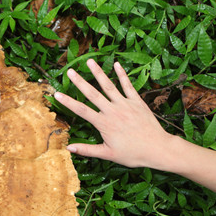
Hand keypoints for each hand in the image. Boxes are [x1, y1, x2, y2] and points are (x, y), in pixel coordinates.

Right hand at [54, 59, 174, 168]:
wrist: (157, 149)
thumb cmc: (132, 154)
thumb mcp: (108, 154)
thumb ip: (87, 150)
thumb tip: (68, 148)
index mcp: (104, 124)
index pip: (82, 110)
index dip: (68, 102)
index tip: (57, 94)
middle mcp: (113, 111)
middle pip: (93, 94)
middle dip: (80, 82)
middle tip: (70, 71)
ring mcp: (125, 104)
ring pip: (109, 86)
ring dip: (98, 73)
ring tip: (89, 61)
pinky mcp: (137, 102)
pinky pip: (128, 86)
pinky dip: (122, 75)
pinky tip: (116, 64)